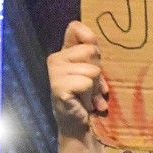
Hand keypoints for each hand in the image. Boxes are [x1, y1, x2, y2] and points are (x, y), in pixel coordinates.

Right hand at [49, 21, 109, 137]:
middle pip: (91, 51)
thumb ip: (93, 54)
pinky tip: (84, 104)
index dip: (91, 40)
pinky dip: (90, 97)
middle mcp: (56, 58)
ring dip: (95, 88)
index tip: (94, 58)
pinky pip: (86, 83)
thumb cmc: (87, 97)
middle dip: (98, 72)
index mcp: (64, 52)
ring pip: (92, 70)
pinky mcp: (58, 86)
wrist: (78, 124)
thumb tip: (93, 44)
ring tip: (88, 97)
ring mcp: (55, 72)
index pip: (76, 27)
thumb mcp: (94, 72)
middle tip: (91, 87)